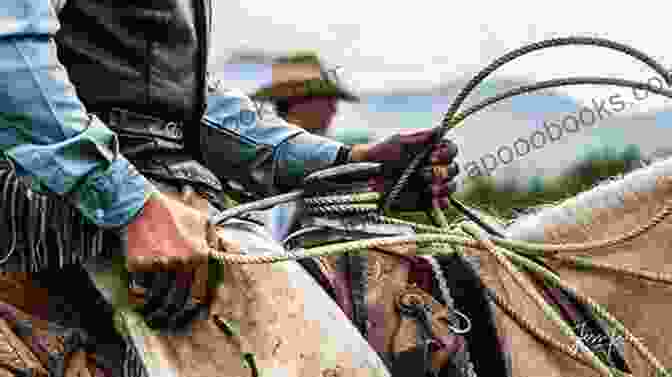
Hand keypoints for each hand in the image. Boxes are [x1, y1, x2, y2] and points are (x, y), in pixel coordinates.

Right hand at [121, 190, 238, 328]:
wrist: (139, 204)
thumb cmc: (171, 212)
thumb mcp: (201, 220)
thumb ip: (213, 239)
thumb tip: (223, 255)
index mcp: (200, 254)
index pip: (201, 291)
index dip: (196, 308)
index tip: (192, 316)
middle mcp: (183, 262)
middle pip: (180, 300)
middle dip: (175, 315)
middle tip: (170, 322)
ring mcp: (161, 265)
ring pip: (161, 297)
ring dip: (157, 310)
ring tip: (154, 316)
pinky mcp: (140, 265)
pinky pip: (142, 288)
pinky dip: (142, 297)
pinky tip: (142, 302)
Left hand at [350, 128, 458, 210]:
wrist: (370, 174)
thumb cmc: (384, 154)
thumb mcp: (400, 142)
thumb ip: (421, 138)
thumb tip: (440, 129)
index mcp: (433, 150)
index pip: (452, 150)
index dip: (447, 153)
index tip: (433, 156)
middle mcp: (436, 167)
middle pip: (454, 169)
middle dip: (441, 170)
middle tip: (423, 171)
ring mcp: (434, 184)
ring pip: (451, 185)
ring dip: (441, 184)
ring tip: (424, 183)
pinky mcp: (428, 200)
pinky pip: (442, 202)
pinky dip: (438, 199)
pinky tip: (427, 194)